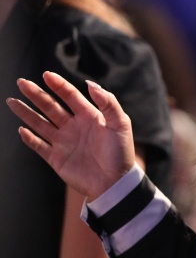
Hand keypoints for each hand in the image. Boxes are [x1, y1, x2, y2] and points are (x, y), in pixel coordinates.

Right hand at [6, 71, 135, 199]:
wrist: (116, 183)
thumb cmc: (121, 152)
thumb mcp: (120, 123)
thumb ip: (108, 102)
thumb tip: (90, 84)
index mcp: (89, 116)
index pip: (69, 96)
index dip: (58, 85)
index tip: (46, 75)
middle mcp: (73, 127)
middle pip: (50, 107)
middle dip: (36, 94)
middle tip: (21, 82)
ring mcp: (64, 142)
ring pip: (40, 124)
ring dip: (26, 113)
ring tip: (12, 101)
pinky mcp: (57, 159)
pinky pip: (39, 147)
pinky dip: (30, 139)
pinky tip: (22, 130)